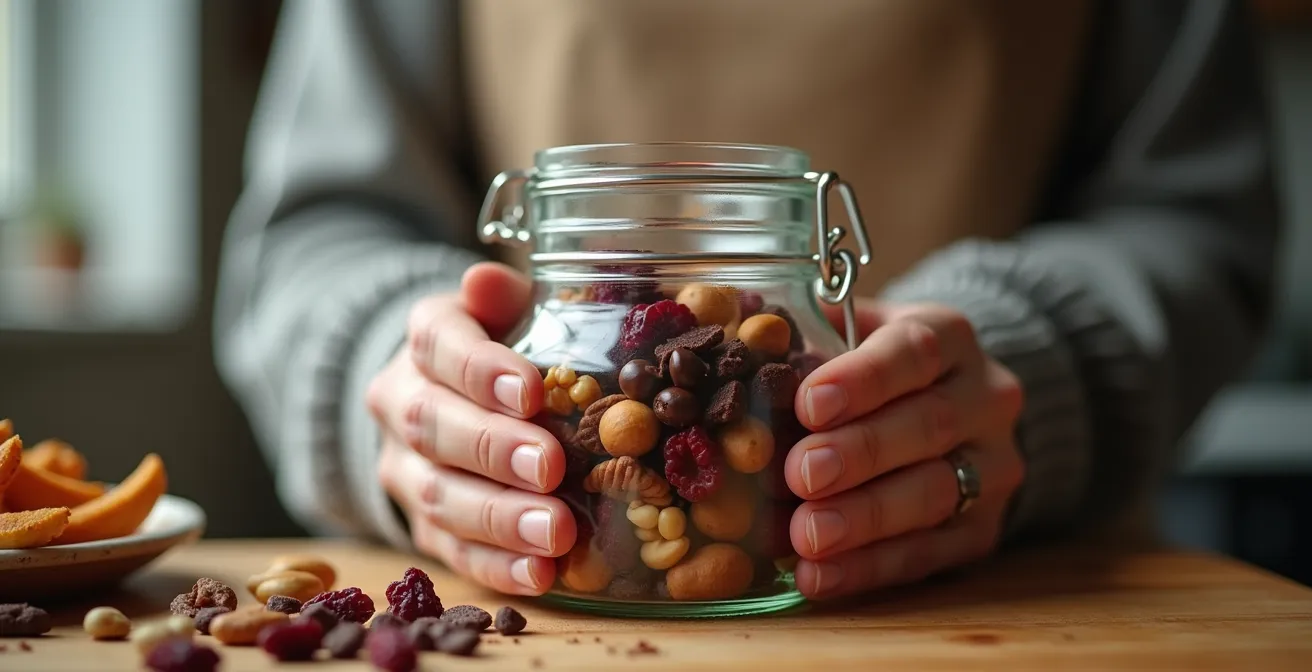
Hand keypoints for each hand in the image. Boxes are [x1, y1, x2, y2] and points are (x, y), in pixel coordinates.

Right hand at [366, 262, 576, 594]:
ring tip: (555, 533)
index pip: (439, 345)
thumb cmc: (505, 346)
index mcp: (425, 338)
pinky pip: (452, 550)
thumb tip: (490, 278)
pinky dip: (497, 566)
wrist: (447, 396)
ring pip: (439, 495)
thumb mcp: (507, 310)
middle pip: (433, 426)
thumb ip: (504, 296)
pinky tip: (541, 575)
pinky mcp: (422, 525)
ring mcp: (406, 470)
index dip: (480, 369)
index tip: (528, 389)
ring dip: (499, 518)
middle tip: (549, 466)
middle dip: (492, 449)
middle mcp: (402, 401)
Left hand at [786, 300, 1024, 598]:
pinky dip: (869, 568)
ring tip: (806, 535)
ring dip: (864, 519)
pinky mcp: (981, 529)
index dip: (864, 379)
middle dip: (860, 453)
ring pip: (934, 493)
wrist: (953, 407)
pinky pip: (929, 553)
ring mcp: (990, 468)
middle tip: (800, 474)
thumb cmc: (877, 367)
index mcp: (950, 337)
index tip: (809, 404)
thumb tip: (740, 325)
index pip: (915, 350)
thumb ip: (809, 331)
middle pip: (928, 425)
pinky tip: (818, 576)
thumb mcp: (855, 331)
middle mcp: (984, 399)